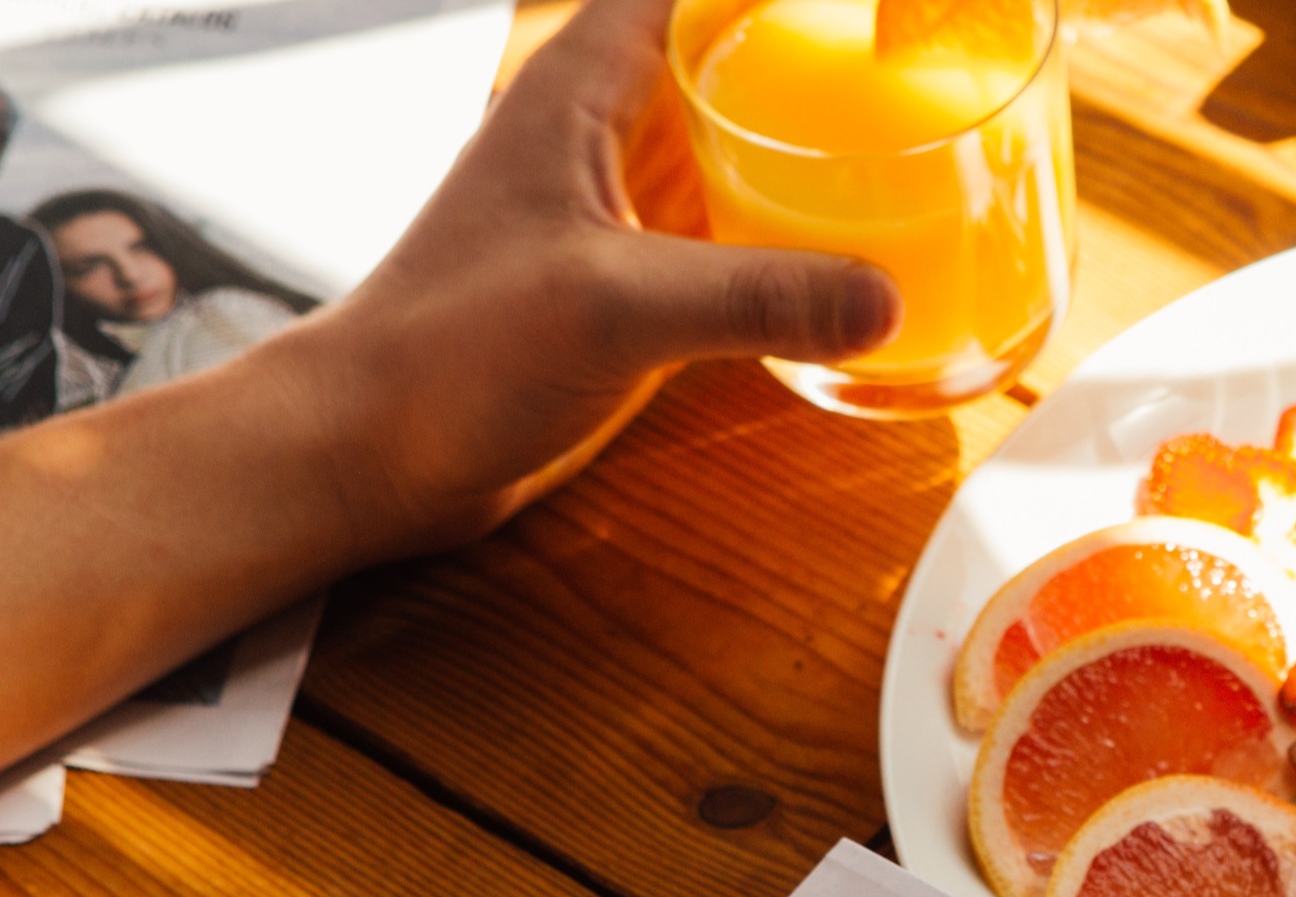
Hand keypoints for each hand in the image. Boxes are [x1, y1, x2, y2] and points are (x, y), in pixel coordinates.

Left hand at [279, 0, 900, 559]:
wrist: (375, 453)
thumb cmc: (443, 353)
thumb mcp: (611, 307)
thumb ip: (751, 295)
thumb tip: (880, 297)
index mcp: (584, 86)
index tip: (866, 7)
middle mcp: (610, 131)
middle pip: (732, 52)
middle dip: (818, 54)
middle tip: (919, 70)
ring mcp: (627, 207)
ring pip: (740, 142)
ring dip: (813, 143)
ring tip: (916, 146)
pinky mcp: (642, 282)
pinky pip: (740, 233)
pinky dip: (797, 233)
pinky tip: (861, 257)